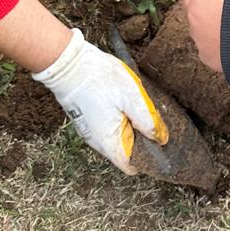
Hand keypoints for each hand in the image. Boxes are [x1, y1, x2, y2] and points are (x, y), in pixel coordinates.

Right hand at [31, 28, 166, 173]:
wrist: (69, 64)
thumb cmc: (99, 79)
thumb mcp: (132, 98)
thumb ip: (147, 121)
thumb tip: (160, 138)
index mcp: (108, 142)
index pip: (130, 166)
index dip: (146, 159)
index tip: (157, 144)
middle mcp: (96, 142)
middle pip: (125, 151)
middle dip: (140, 139)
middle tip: (148, 117)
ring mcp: (89, 131)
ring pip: (116, 137)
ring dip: (129, 126)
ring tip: (134, 106)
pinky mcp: (85, 119)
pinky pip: (107, 126)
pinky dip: (118, 118)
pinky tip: (122, 102)